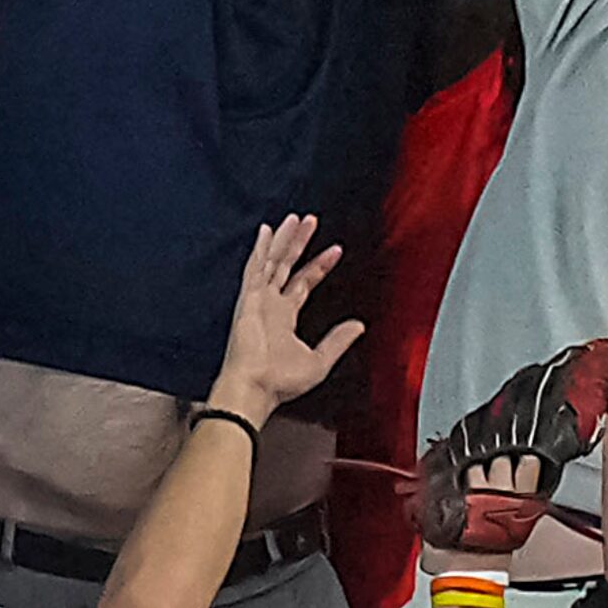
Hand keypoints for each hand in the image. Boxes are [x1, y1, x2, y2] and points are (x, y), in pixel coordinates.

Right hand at [204, 214, 364, 426]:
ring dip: (284, 239)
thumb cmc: (278, 383)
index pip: (303, 283)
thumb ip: (337, 340)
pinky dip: (261, 248)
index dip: (320, 266)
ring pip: (273, 261)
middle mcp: (270, 306)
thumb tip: (359, 326)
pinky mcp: (248, 299)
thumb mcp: (319, 360)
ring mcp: (258, 300)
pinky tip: (267, 230)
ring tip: (297, 218)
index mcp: (283, 319)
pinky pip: (255, 268)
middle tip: (311, 221)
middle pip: (287, 266)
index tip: (336, 250)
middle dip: (299, 243)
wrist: (254, 389)